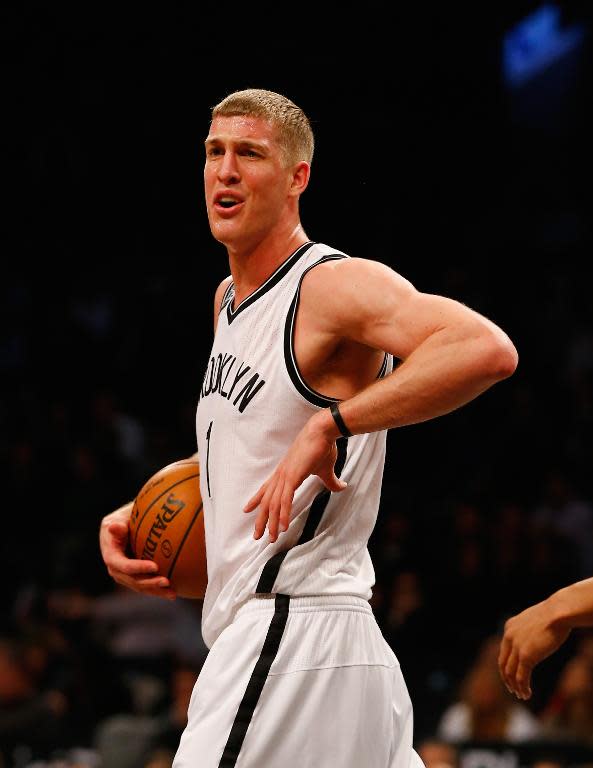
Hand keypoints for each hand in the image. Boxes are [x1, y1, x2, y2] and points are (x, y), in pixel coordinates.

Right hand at [100, 504, 176, 598]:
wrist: (122, 527)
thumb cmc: (123, 520)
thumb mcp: (118, 520)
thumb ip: (118, 526)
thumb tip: (113, 527)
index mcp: (111, 555)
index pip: (124, 565)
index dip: (138, 567)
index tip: (155, 566)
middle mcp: (116, 569)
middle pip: (133, 580)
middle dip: (150, 583)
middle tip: (167, 582)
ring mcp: (124, 576)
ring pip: (140, 586)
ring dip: (156, 591)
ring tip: (172, 593)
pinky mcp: (133, 578)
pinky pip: (145, 586)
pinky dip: (157, 590)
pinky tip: (172, 593)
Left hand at [244, 412, 345, 541]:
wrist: (322, 431)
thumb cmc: (323, 447)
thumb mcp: (326, 469)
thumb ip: (331, 481)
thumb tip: (341, 487)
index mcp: (285, 472)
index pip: (266, 489)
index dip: (256, 500)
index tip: (247, 510)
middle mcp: (281, 475)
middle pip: (267, 502)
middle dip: (261, 520)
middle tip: (258, 536)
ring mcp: (285, 476)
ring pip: (274, 504)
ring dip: (272, 523)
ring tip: (271, 538)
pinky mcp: (292, 477)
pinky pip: (285, 500)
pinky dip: (283, 514)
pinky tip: (283, 526)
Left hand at [498, 598, 570, 699]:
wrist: (558, 613)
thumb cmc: (553, 615)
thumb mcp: (534, 621)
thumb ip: (528, 632)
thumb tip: (532, 641)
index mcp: (509, 627)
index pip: (503, 651)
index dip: (506, 666)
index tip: (511, 676)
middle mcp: (508, 637)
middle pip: (503, 664)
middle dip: (507, 679)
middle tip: (513, 690)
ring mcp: (516, 647)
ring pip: (510, 673)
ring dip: (515, 687)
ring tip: (522, 695)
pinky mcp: (526, 656)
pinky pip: (521, 677)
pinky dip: (523, 688)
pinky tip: (527, 694)